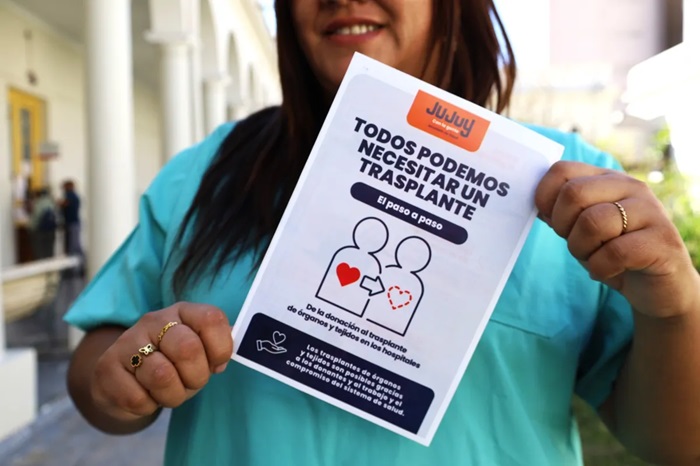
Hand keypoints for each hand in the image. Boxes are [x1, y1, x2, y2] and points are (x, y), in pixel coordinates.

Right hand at [91, 302, 232, 421]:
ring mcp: (127, 341)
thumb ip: (216, 349)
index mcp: (182, 312)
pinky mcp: (106, 367)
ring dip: (172, 396)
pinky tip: (145, 397)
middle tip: (190, 383)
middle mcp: (154, 320)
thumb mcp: (199, 354)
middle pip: (188, 348)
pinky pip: (137, 398)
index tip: (216, 364)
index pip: (211, 319)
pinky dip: (148, 406)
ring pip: (161, 376)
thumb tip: (224, 359)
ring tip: (168, 392)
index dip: (221, 348)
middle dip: (196, 377)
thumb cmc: (172, 366)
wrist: (124, 381)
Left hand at [535, 161, 699, 317]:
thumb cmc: (614, 254)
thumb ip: (561, 213)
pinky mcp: (663, 241)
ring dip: (582, 250)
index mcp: (607, 179)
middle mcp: (631, 187)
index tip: (551, 221)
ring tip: (594, 259)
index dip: (545, 197)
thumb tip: (533, 204)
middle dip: (563, 226)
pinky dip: (601, 269)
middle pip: (574, 193)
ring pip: (592, 223)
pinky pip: (614, 253)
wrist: (659, 288)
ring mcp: (651, 211)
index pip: (562, 169)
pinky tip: (610, 272)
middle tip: (577, 243)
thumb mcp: (581, 230)